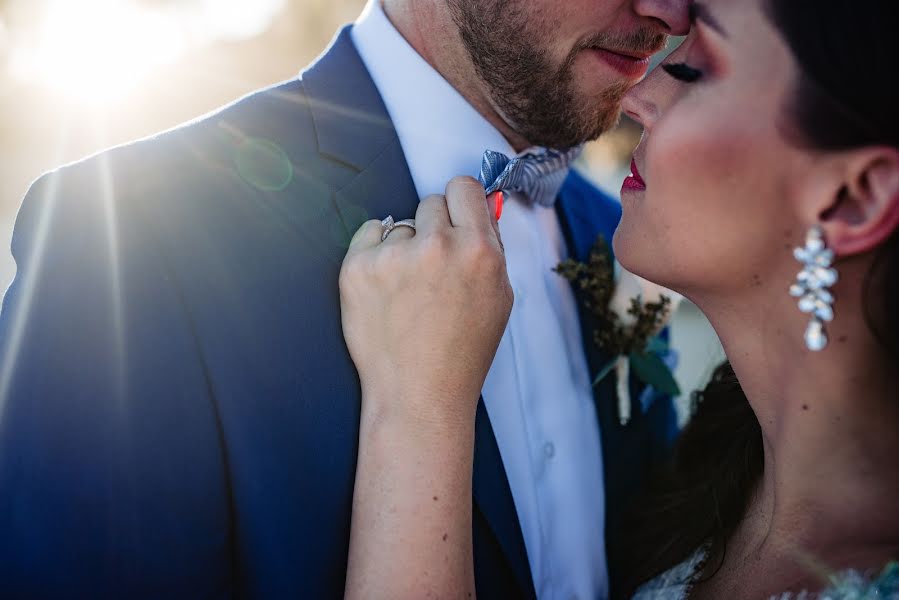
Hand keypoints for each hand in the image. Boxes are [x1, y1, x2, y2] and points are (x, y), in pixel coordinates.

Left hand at [339, 177, 512, 425]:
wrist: (418, 395)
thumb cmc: (460, 352)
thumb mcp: (498, 297)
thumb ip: (490, 247)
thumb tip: (481, 206)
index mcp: (479, 251)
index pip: (465, 187)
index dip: (460, 201)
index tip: (454, 214)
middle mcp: (437, 247)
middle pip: (431, 202)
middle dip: (433, 228)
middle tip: (432, 268)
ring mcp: (394, 256)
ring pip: (400, 224)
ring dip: (404, 247)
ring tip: (408, 291)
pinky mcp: (357, 268)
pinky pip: (368, 234)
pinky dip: (375, 254)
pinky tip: (386, 289)